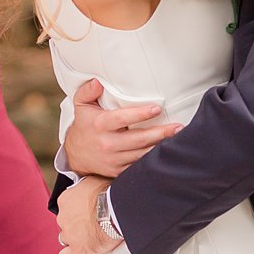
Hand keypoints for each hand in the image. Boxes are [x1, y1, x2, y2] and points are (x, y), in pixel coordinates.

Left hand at [56, 177, 122, 253]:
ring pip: (65, 239)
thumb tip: (90, 183)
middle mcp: (63, 217)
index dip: (77, 210)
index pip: (66, 206)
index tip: (87, 211)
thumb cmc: (109, 194)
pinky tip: (78, 253)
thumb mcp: (95, 180)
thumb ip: (86, 185)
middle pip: (65, 222)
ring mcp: (69, 234)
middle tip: (92, 223)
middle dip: (76, 224)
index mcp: (66, 199)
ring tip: (89, 237)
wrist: (116, 210)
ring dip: (75, 239)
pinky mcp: (77, 250)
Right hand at [63, 78, 179, 177]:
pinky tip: (165, 152)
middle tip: (178, 127)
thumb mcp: (81, 105)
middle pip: (138, 139)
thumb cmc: (84, 125)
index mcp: (100, 125)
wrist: (75, 154)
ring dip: (160, 147)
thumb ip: (88, 91)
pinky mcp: (117, 171)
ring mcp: (113, 159)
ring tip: (177, 138)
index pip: (122, 118)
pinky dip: (152, 160)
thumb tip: (98, 81)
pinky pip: (138, 166)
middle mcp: (107, 143)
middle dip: (160, 133)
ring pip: (141, 154)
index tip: (157, 109)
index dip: (140, 114)